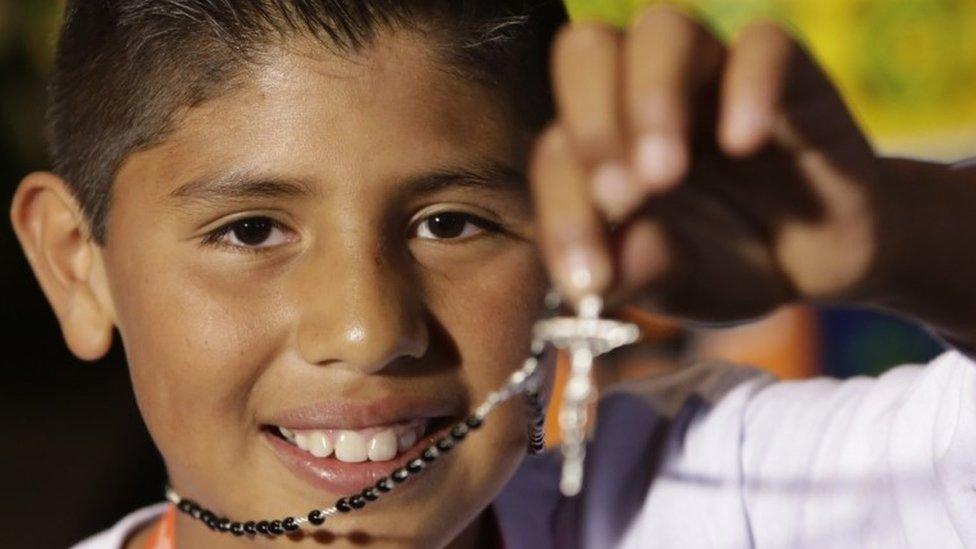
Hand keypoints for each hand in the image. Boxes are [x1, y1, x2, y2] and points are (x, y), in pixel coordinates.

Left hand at [531, 5, 883, 322]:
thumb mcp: (677, 283)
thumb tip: (597, 281)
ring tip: (665, 175)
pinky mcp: (789, 72)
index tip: (590, 278)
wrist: (817, 266)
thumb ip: (636, 271)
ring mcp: (713, 73)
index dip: (563, 213)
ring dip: (651, 98)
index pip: (558, 152)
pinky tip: (741, 143)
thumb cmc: (727, 263)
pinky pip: (765, 44)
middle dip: (592, 124)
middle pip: (586, 52)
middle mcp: (644, 93)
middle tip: (620, 197)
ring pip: (664, 30)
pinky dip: (748, 85)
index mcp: (601, 143)